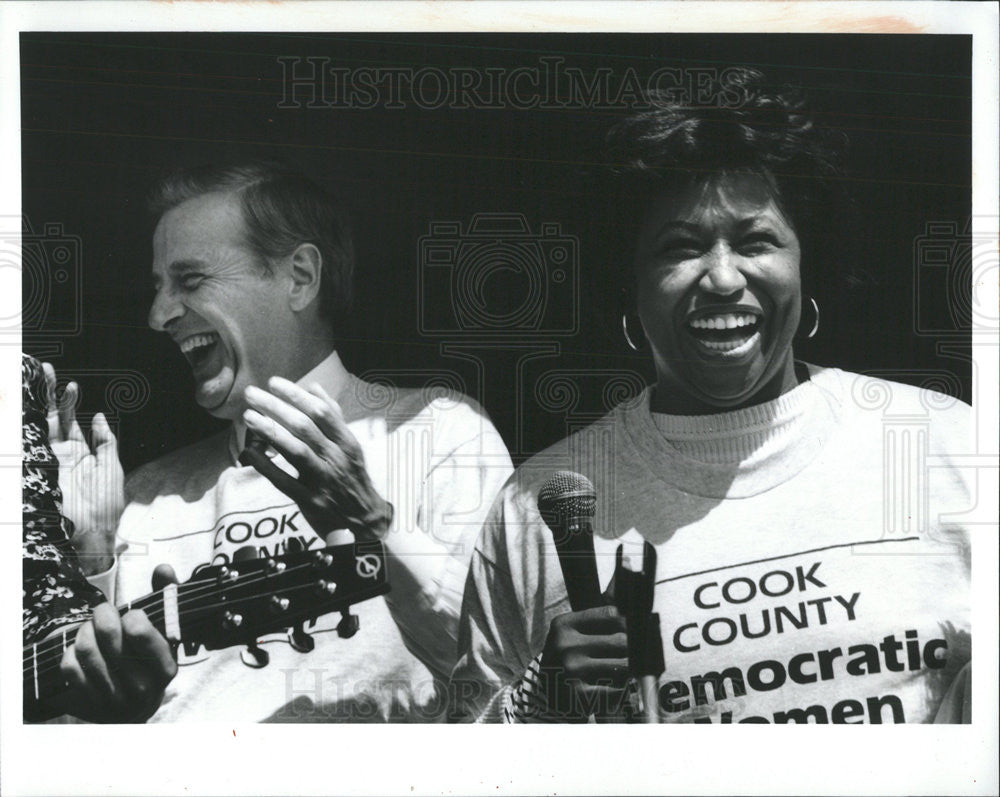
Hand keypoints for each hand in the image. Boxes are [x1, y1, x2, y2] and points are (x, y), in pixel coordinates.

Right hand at [43, 363, 123, 574]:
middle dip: (49, 396)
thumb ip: (105, 441)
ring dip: (40, 403)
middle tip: (47, 371)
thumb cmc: (105, 504)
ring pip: (41, 427)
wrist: (92, 532)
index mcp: (80, 454)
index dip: (69, 403)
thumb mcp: (111, 467)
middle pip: (52, 419)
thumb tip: (98, 415)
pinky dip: (31, 424)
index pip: (71, 423)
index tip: (69, 384)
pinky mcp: (40, 468)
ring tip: (40, 377)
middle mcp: (61, 455)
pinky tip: (29, 406)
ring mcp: (48, 461)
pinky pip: (34, 442)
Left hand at [57, 603, 176, 722]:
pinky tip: (81, 649)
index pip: (138, 630)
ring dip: (84, 631)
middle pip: (108, 635)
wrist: (136, 707)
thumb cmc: (150, 658)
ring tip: (90, 628)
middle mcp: (142, 687)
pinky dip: (71, 651)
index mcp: (165, 667)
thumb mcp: (165, 632)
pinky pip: (70, 667)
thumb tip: (163, 568)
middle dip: (102, 614)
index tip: (131, 616)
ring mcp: (114, 698)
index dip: (130, 615)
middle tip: (104, 612)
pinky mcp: (89, 704)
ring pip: (87, 649)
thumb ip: (167, 597)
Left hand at [242, 377, 392, 539]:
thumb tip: (314, 388)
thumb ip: (332, 416)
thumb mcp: (349, 445)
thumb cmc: (352, 477)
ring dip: (269, 431)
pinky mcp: (310, 500)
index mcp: (346, 442)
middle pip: (304, 426)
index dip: (296, 395)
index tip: (274, 383)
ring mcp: (323, 480)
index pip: (321, 411)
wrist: (364, 519)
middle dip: (276, 407)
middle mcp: (336, 458)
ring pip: (295, 450)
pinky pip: (283, 480)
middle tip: (252, 394)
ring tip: (248, 417)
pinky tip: (250, 453)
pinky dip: (265, 465)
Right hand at [539, 605, 628, 720]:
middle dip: (630, 648)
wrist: (547, 692)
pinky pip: (618, 689)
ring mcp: (571, 670)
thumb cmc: (569, 654)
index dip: (628, 622)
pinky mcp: (579, 695)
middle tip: (627, 653)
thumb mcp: (574, 630)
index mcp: (564, 624)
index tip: (632, 629)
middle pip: (621, 640)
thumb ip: (600, 612)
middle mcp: (565, 645)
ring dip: (627, 669)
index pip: (612, 614)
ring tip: (619, 670)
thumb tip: (625, 578)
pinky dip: (621, 688)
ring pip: (623, 665)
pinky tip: (612, 686)